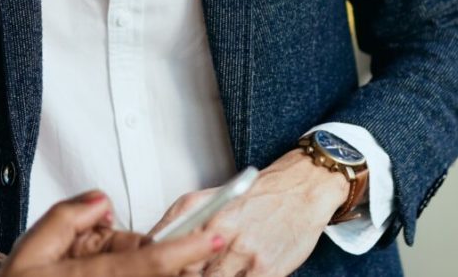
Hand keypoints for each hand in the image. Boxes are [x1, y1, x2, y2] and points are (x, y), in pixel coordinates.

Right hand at [0, 192, 223, 276]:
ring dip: (154, 267)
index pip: (148, 262)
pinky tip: (87, 264)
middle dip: (174, 261)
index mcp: (89, 276)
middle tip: (139, 246)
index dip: (186, 249)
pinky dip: (141, 271)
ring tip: (88, 259)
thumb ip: (68, 217)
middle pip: (157, 274)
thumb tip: (102, 203)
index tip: (213, 237)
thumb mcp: (33, 247)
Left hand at [150, 151, 347, 276]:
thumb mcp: (209, 197)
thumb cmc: (258, 196)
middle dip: (185, 273)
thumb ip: (178, 220)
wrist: (302, 189)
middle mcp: (219, 230)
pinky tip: (236, 273)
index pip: (163, 249)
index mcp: (199, 212)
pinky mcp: (265, 269)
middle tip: (192, 270)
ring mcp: (242, 252)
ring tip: (213, 272)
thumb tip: (154, 243)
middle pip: (185, 271)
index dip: (160, 265)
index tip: (160, 268)